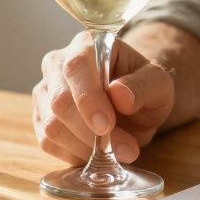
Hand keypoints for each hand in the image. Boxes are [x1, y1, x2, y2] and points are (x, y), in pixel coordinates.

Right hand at [32, 31, 174, 165]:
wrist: (133, 104)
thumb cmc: (143, 87)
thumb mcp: (158, 83)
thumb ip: (143, 86)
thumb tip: (119, 95)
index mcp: (86, 45)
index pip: (76, 68)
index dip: (88, 99)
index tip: (107, 126)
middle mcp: (57, 64)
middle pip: (58, 100)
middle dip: (90, 132)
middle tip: (125, 150)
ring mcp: (45, 92)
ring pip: (51, 126)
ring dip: (85, 147)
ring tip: (116, 151)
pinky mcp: (41, 118)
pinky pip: (49, 143)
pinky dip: (75, 155)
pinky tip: (96, 152)